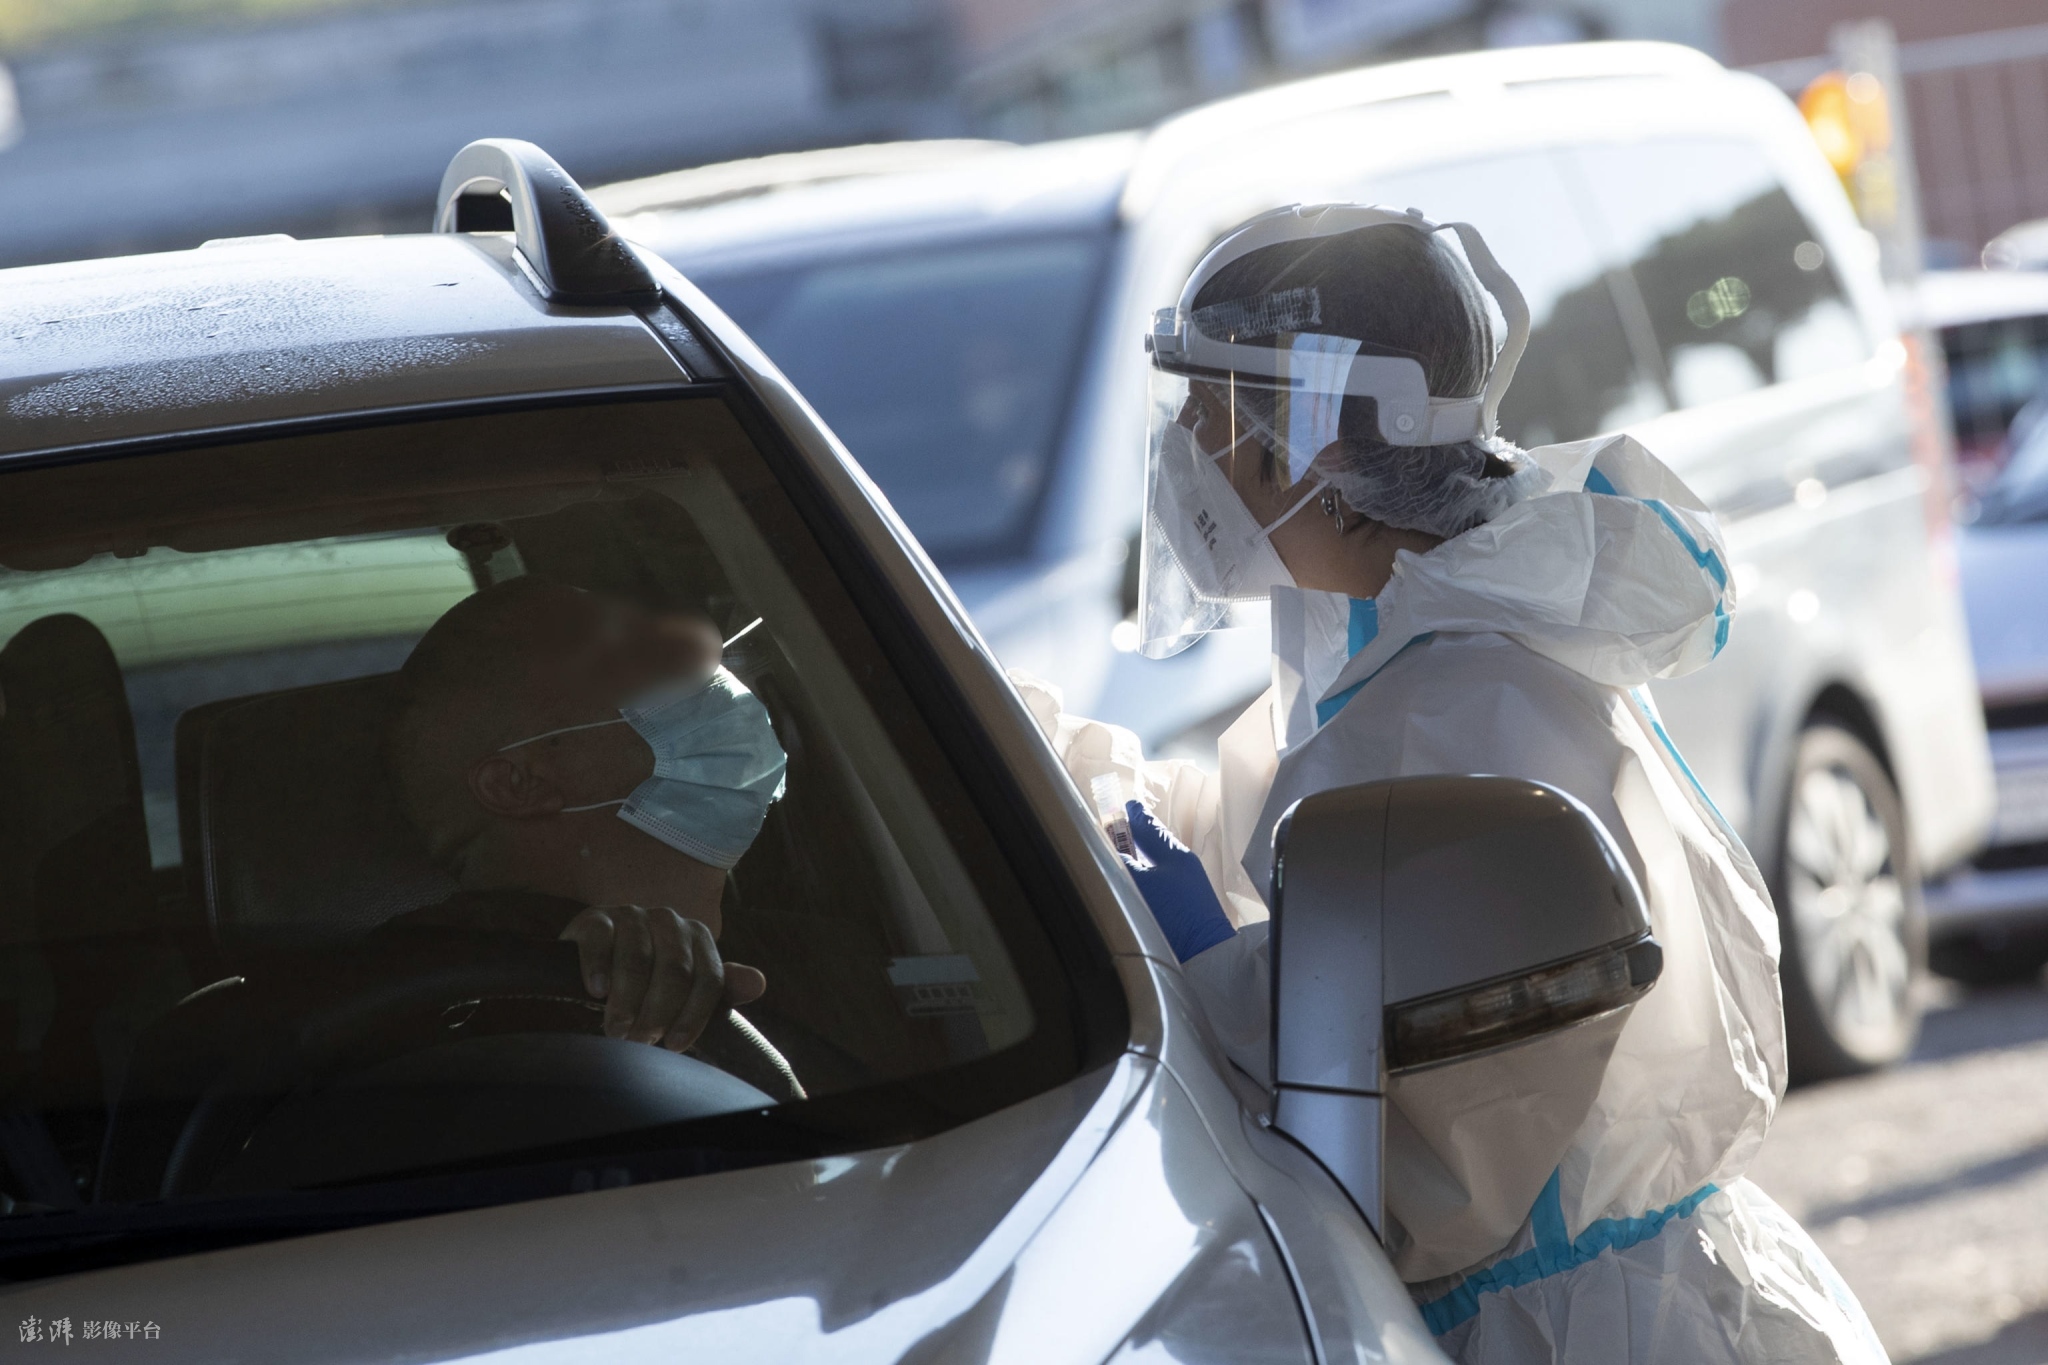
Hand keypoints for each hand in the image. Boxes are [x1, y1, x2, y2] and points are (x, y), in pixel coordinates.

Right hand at [559, 905, 765, 1050]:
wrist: (599, 955)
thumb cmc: (650, 979)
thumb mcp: (687, 986)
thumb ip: (722, 987)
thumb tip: (758, 984)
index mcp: (698, 937)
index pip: (708, 979)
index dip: (694, 1016)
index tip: (676, 1046)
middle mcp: (669, 920)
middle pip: (675, 972)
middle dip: (659, 1013)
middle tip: (641, 1041)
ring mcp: (631, 915)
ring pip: (637, 960)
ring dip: (627, 1001)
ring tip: (617, 1030)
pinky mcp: (595, 918)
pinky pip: (600, 941)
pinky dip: (598, 968)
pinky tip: (596, 992)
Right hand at [1124, 801, 1236, 963]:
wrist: (1203, 954)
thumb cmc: (1174, 914)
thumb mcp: (1141, 884)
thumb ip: (1123, 864)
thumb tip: (1112, 853)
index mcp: (1174, 854)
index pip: (1150, 828)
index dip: (1136, 816)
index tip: (1127, 804)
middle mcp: (1181, 866)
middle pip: (1153, 844)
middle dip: (1134, 836)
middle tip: (1116, 828)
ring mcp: (1183, 887)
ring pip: (1154, 864)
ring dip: (1137, 858)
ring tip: (1118, 854)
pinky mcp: (1181, 908)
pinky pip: (1156, 882)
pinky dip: (1142, 877)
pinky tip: (1131, 885)